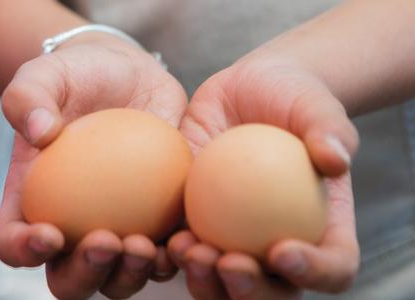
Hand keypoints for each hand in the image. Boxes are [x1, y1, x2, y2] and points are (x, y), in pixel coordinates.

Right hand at [0, 32, 185, 299]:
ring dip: (130, 274)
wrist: (124, 74)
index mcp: (33, 202)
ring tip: (146, 245)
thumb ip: (27, 97)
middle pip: (68, 277)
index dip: (24, 251)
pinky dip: (173, 256)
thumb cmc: (76, 77)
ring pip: (117, 277)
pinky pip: (163, 252)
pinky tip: (184, 239)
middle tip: (107, 240)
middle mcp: (71, 226)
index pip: (13, 243)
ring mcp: (115, 226)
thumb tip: (38, 132)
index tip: (50, 233)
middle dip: (84, 274)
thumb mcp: (44, 75)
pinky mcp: (155, 219)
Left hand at [168, 55, 359, 298]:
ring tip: (188, 249)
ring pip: (221, 282)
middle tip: (229, 262)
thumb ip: (328, 128)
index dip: (314, 273)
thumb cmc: (290, 98)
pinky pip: (183, 250)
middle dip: (250, 291)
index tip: (282, 250)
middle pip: (272, 292)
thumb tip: (335, 160)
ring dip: (203, 279)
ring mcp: (234, 239)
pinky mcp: (196, 224)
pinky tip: (157, 239)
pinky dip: (170, 254)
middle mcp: (278, 244)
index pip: (332, 267)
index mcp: (322, 229)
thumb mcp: (314, 104)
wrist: (246, 91)